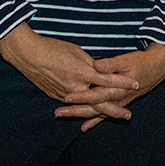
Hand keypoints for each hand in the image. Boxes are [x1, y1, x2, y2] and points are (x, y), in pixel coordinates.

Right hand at [0, 24, 138, 104]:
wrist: (29, 55)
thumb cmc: (52, 48)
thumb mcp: (76, 51)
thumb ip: (90, 63)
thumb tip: (100, 70)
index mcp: (82, 72)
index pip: (108, 79)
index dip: (123, 82)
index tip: (136, 84)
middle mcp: (76, 87)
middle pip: (100, 101)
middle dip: (116, 109)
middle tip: (129, 115)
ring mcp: (66, 94)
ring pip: (88, 107)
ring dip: (103, 113)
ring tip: (115, 117)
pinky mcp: (57, 97)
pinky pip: (75, 106)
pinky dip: (85, 111)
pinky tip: (93, 117)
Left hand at [55, 44, 164, 131]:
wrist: (157, 68)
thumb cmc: (140, 62)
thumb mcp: (125, 60)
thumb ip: (110, 65)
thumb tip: (96, 66)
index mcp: (116, 88)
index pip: (95, 94)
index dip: (80, 96)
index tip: (65, 97)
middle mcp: (116, 99)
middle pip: (92, 107)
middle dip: (74, 110)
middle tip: (58, 113)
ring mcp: (117, 103)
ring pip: (96, 113)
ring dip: (80, 115)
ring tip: (63, 117)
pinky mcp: (119, 103)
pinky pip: (105, 115)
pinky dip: (94, 121)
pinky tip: (84, 127)